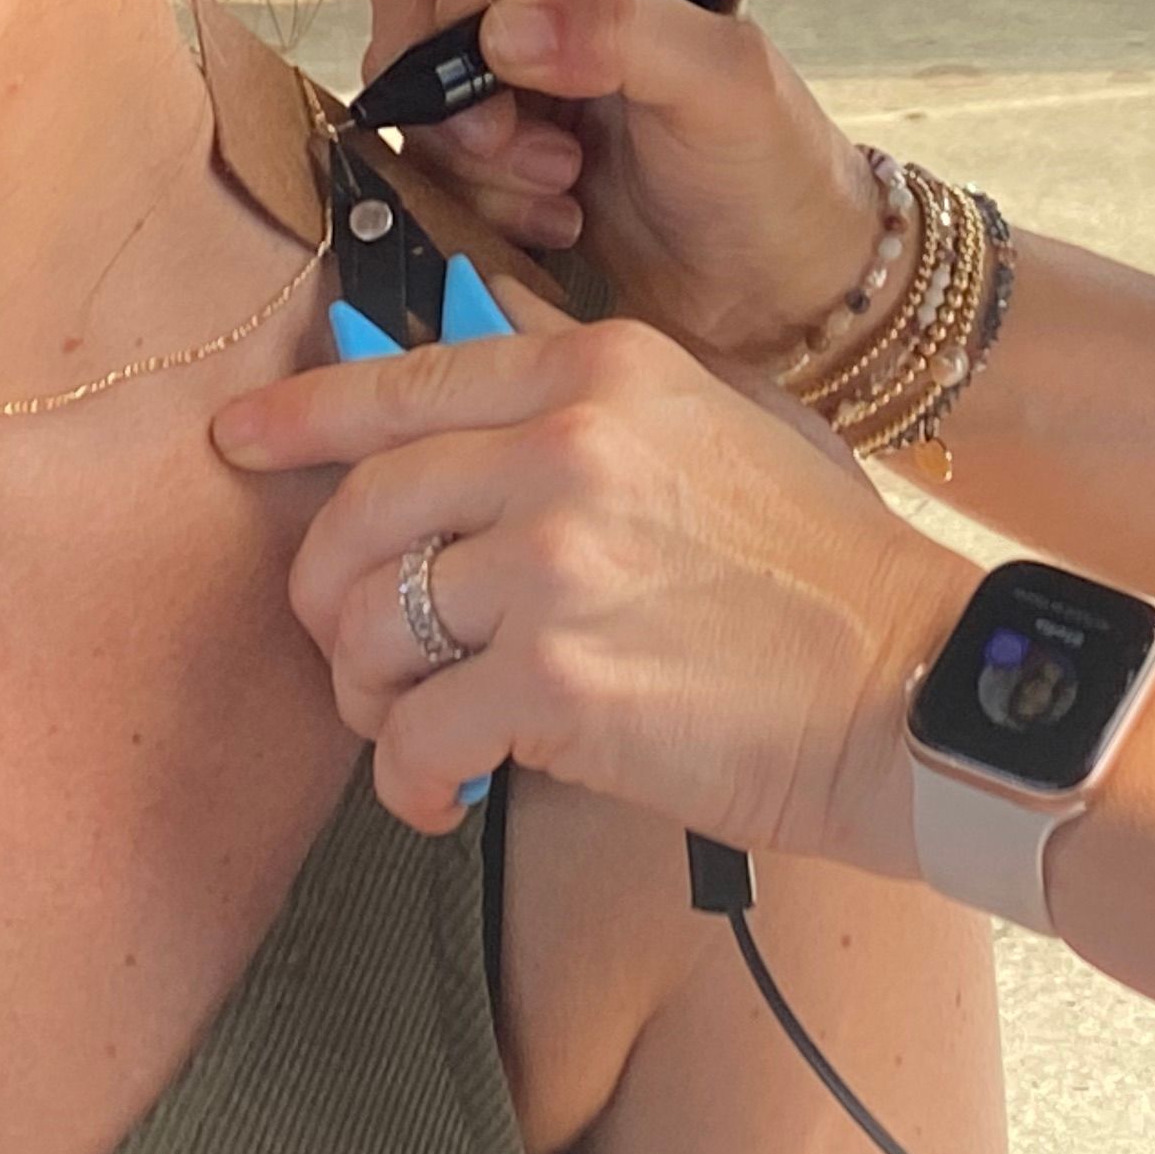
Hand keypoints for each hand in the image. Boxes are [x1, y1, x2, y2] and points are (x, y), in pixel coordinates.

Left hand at [213, 311, 979, 868]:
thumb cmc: (826, 567)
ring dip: (371, 695)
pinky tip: (446, 793)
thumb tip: (479, 360)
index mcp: (600, 370)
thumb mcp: (721, 417)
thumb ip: (596, 389)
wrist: (915, 688)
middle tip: (364, 652)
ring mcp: (553, 562)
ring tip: (422, 726)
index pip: (401, 378)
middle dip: (331, 597)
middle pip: (356, 513)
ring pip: (366, 626)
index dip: (300, 416)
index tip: (239, 439)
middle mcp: (562, 448)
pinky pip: (409, 733)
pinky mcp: (553, 682)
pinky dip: (410, 778)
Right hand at [366, 0, 890, 362]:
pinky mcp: (481, 145)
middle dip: (451, 65)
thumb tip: (509, 28)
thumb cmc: (773, 172)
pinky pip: (420, 154)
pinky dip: (474, 195)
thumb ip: (626, 29)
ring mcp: (504, 66)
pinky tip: (550, 214)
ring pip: (408, 72)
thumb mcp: (728, 82)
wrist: (764, 293)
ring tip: (562, 177)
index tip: (485, 21)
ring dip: (472, 144)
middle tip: (510, 127)